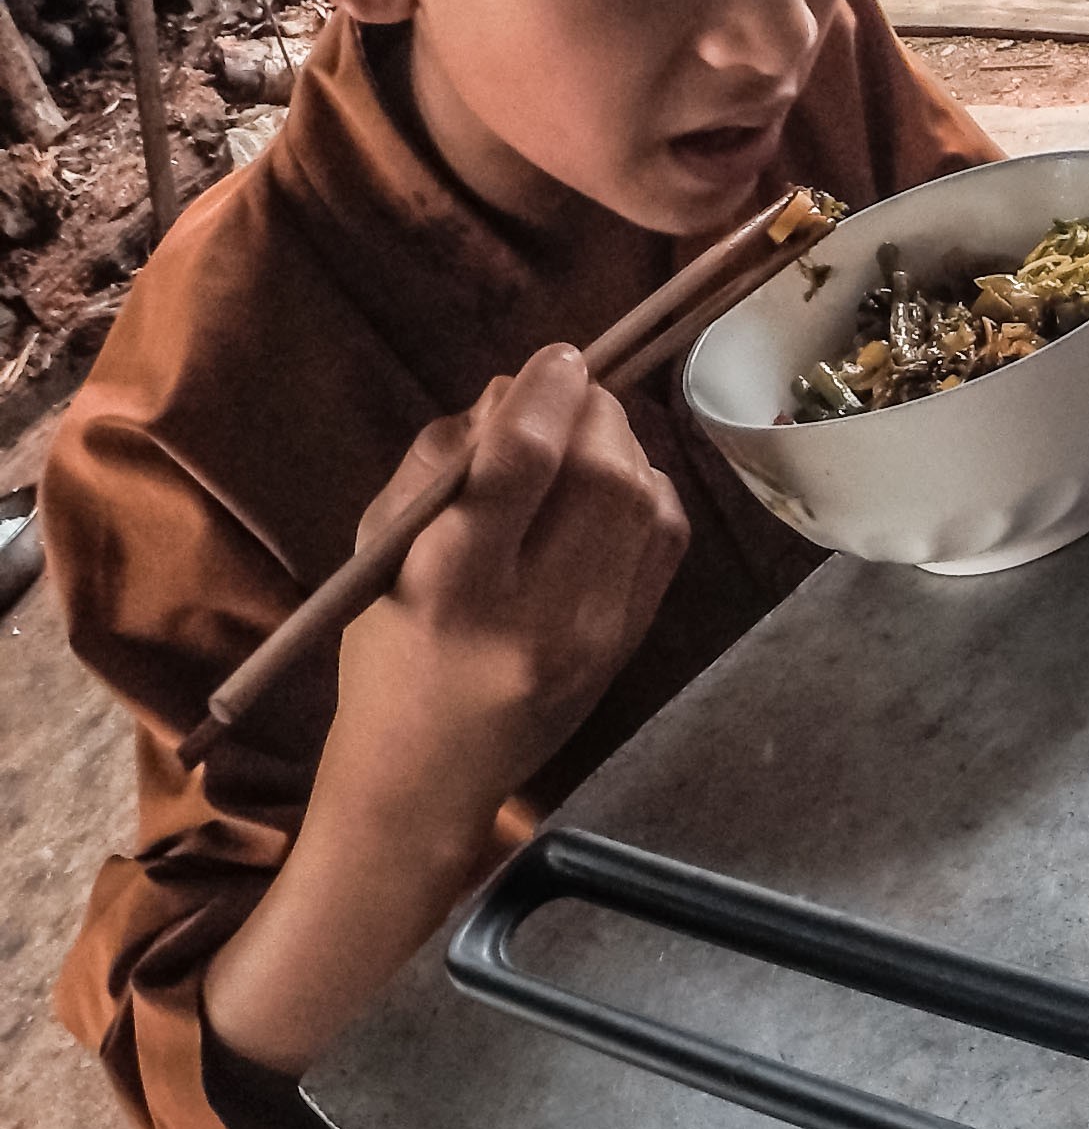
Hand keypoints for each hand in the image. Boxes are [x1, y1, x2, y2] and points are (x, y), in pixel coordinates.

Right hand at [320, 347, 689, 830]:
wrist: (433, 769)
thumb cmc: (387, 648)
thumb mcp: (380, 551)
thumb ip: (441, 464)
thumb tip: (515, 392)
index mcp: (450, 587)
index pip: (519, 468)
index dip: (545, 396)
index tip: (555, 358)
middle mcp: (537, 613)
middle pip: (600, 477)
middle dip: (592, 412)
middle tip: (567, 390)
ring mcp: (599, 632)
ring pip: (644, 501)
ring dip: (622, 444)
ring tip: (581, 434)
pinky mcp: (633, 641)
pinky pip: (668, 537)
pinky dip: (647, 489)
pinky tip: (609, 487)